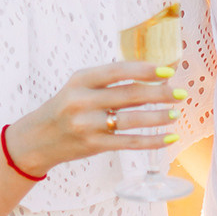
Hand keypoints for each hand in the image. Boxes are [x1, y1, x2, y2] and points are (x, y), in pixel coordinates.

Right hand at [5, 61, 184, 177]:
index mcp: (80, 80)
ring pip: (131, 120)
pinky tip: (168, 138)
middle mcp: (82, 101)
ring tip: (175, 114)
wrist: (36, 139)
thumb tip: (152, 77)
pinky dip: (151, 141)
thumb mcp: (79, 87)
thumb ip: (108, 81)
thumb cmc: (65, 108)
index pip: (117, 71)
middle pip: (128, 95)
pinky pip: (129, 143)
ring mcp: (87, 125)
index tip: (168, 71)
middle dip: (159, 94)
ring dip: (158, 117)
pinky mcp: (93, 145)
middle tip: (180, 93)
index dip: (145, 70)